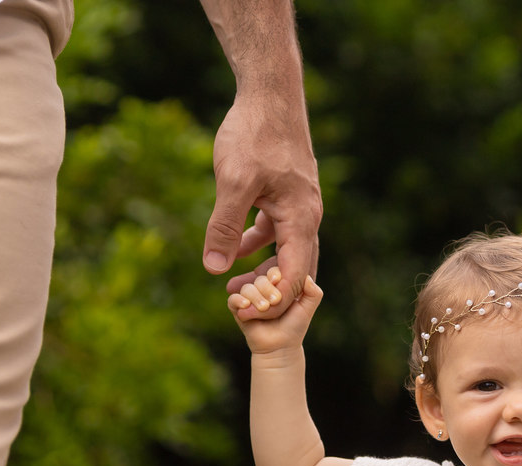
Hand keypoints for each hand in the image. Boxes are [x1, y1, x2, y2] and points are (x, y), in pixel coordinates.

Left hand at [204, 90, 322, 321]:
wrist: (270, 96)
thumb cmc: (254, 135)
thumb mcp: (233, 183)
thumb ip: (225, 227)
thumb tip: (214, 268)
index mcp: (301, 220)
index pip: (294, 276)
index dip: (271, 301)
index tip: (244, 314)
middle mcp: (308, 216)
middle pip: (297, 269)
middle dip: (271, 292)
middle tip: (241, 309)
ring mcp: (300, 205)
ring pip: (288, 250)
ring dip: (266, 270)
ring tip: (237, 285)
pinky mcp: (289, 194)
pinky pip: (280, 230)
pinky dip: (262, 244)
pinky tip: (239, 248)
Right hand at [229, 266, 324, 353]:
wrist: (281, 346)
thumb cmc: (294, 326)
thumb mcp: (308, 308)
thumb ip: (314, 292)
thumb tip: (307, 276)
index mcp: (278, 286)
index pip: (273, 271)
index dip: (275, 273)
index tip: (278, 279)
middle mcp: (262, 290)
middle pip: (260, 279)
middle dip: (267, 288)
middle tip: (275, 301)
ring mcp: (250, 299)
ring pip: (247, 288)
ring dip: (256, 296)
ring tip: (264, 308)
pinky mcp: (239, 310)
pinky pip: (233, 299)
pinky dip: (238, 300)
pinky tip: (246, 305)